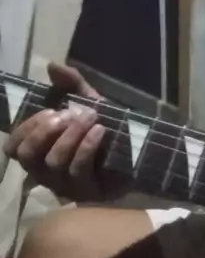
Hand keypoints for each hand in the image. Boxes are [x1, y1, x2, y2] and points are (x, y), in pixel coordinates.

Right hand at [5, 63, 112, 202]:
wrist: (137, 148)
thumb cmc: (103, 126)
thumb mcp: (87, 100)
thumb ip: (69, 84)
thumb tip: (51, 65)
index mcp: (40, 151)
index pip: (13, 148)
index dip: (25, 129)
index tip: (50, 110)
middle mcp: (46, 172)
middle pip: (27, 157)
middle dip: (45, 130)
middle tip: (67, 114)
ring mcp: (65, 185)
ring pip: (54, 162)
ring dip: (71, 134)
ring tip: (90, 116)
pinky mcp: (87, 192)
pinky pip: (79, 170)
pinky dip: (87, 146)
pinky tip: (99, 130)